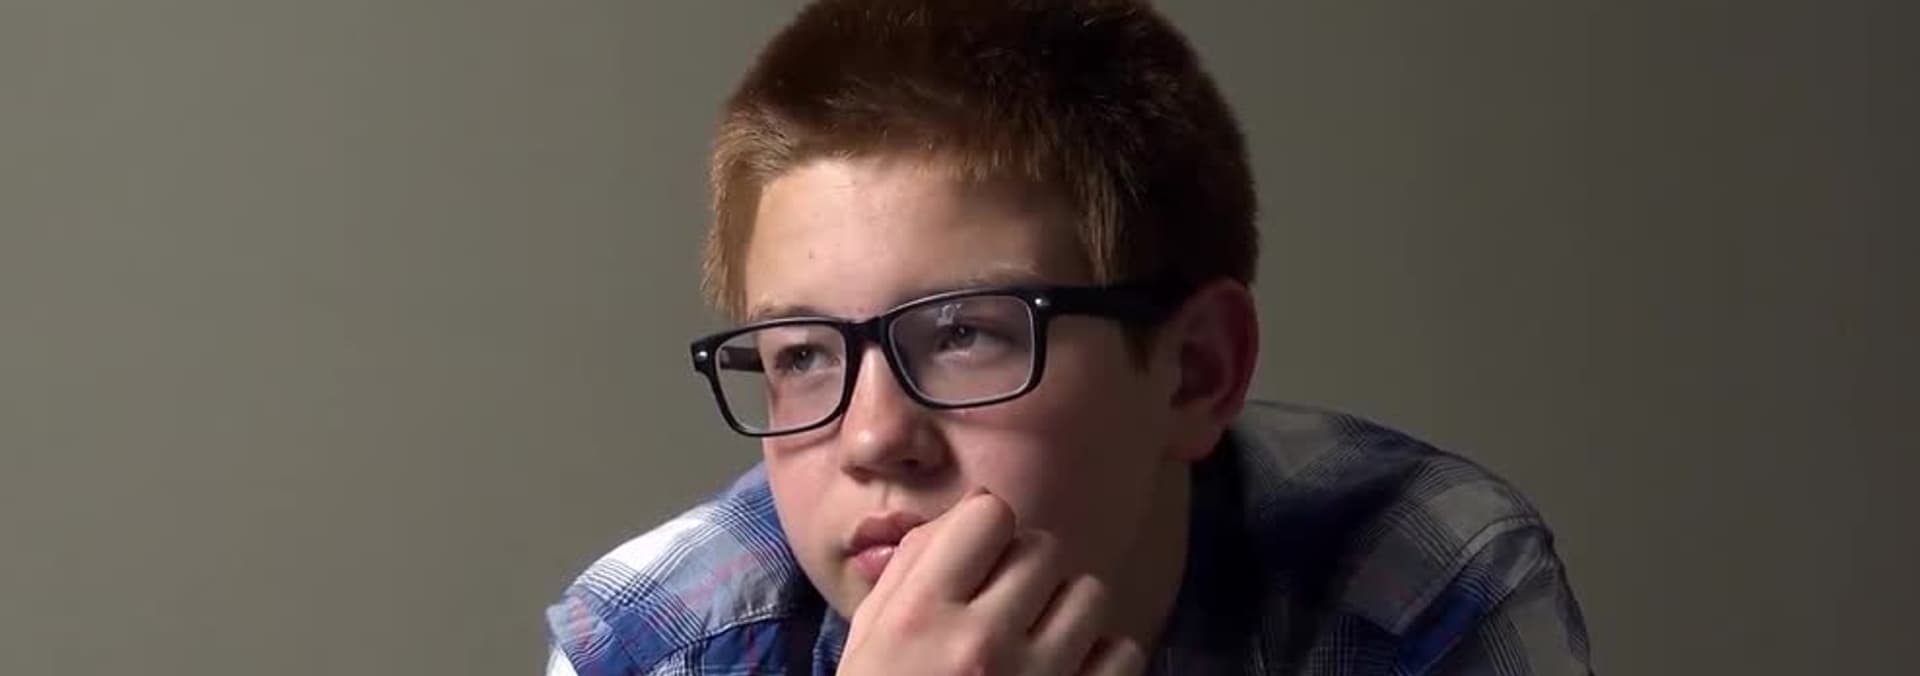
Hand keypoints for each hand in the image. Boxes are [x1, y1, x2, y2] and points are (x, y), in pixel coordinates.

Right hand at [837, 491, 1146, 675]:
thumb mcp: (869, 641)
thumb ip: (912, 573)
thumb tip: (970, 516)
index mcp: (919, 615)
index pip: (990, 514)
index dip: (986, 532)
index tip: (978, 562)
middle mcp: (979, 642)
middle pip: (1044, 549)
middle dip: (1027, 571)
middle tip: (1009, 605)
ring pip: (1089, 593)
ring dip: (1068, 610)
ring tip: (1041, 639)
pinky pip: (1122, 651)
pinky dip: (1102, 658)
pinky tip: (1068, 674)